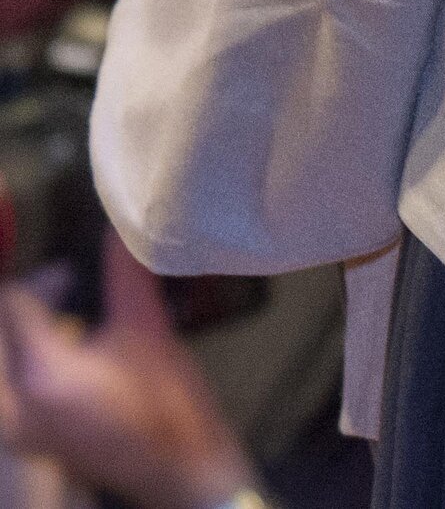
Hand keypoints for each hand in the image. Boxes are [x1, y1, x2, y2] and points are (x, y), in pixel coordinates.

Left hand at [0, 241, 253, 508]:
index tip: (70, 273)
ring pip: (4, 359)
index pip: (13, 304)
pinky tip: (64, 356)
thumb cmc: (167, 403)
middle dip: (27, 303)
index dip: (43, 280)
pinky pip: (8, 387)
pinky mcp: (20, 436)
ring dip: (22, 332)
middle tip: (63, 287)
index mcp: (42, 374)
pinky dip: (25, 361)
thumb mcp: (150, 332)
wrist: (174, 468)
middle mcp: (13, 404)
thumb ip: (127, 277)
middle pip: (1, 333)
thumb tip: (122, 230)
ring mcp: (13, 425)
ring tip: (64, 321)